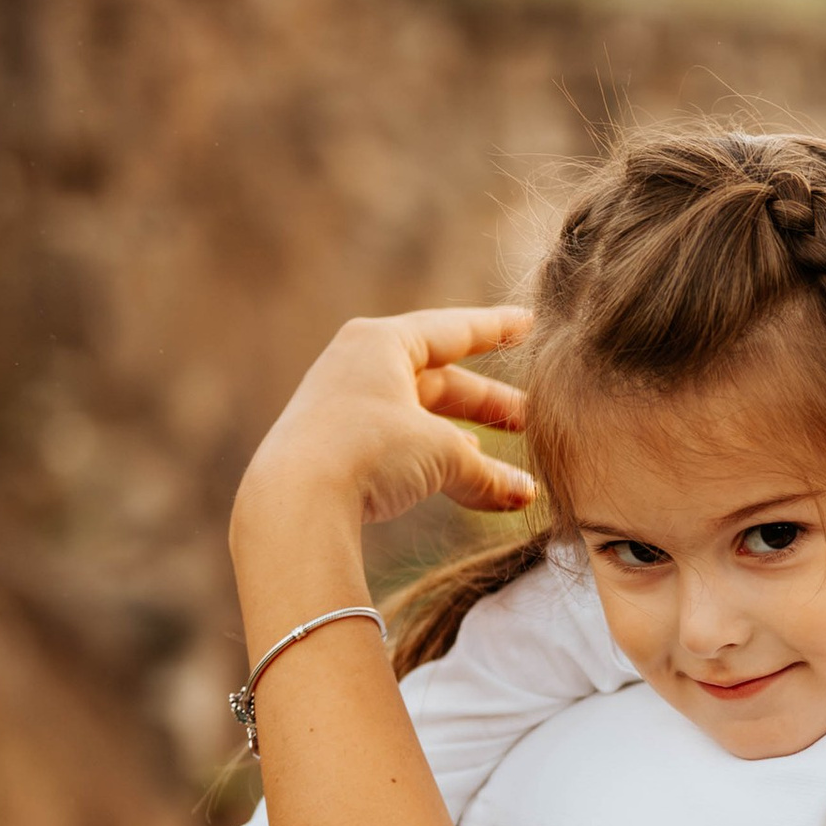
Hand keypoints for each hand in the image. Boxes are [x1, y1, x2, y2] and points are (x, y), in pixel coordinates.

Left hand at [236, 306, 538, 538]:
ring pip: (421, 418)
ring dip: (467, 444)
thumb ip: (488, 472)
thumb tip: (524, 493)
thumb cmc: (371, 453)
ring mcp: (344, 407)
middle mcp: (360, 366)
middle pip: (440, 380)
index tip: (531, 323)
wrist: (294, 502)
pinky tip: (466, 487)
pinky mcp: (334, 448)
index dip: (497, 330)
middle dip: (488, 404)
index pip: (453, 330)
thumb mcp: (442, 454)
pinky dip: (436, 464)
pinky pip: (400, 447)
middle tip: (531, 418)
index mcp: (383, 343)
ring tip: (506, 470)